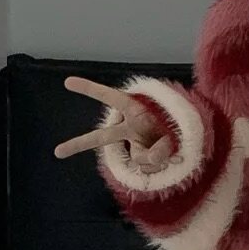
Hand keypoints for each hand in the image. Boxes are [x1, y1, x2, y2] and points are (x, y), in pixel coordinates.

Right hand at [55, 76, 173, 166]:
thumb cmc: (178, 123)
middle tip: (58, 152)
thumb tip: (148, 162)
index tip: (67, 82)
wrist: (190, 136)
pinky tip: (168, 159)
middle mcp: (130, 126)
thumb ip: (159, 147)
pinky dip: (161, 165)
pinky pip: (148, 166)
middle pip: (102, 137)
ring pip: (139, 158)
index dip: (90, 89)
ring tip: (172, 148)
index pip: (110, 96)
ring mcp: (135, 142)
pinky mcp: (143, 157)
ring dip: (160, 156)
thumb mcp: (171, 128)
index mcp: (135, 108)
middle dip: (79, 144)